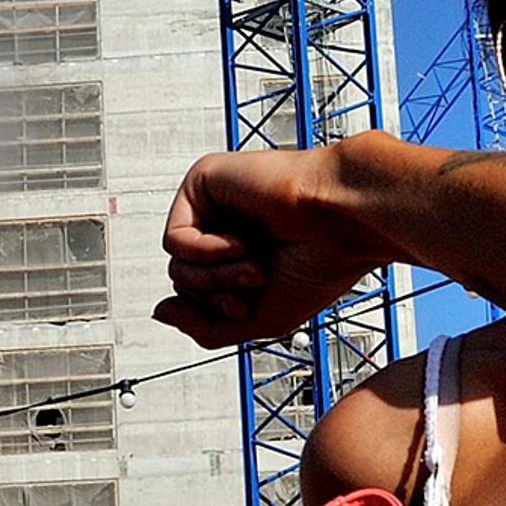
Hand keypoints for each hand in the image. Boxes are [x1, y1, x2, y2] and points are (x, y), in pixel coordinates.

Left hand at [157, 143, 399, 348]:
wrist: (346, 223)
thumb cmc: (319, 265)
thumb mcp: (260, 318)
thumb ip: (206, 325)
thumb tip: (159, 312)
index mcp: (240, 255)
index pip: (198, 297)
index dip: (217, 312)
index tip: (248, 307)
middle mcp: (224, 226)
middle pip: (182, 282)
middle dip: (216, 295)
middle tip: (259, 277)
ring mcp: (213, 203)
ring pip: (175, 265)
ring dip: (215, 278)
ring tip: (255, 264)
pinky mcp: (203, 181)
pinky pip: (173, 239)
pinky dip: (206, 254)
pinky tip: (242, 242)